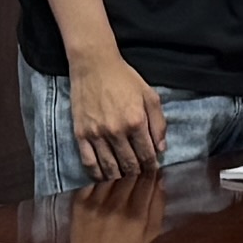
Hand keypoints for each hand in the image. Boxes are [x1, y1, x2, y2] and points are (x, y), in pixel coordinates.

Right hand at [65, 48, 163, 184]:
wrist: (93, 65)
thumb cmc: (124, 78)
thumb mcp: (149, 95)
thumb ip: (158, 123)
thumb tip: (161, 148)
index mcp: (136, 122)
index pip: (147, 155)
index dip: (152, 166)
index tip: (153, 170)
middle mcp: (117, 131)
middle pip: (130, 165)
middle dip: (137, 173)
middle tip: (139, 175)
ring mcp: (97, 134)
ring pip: (110, 168)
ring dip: (120, 177)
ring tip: (124, 177)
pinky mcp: (81, 135)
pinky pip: (89, 163)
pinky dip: (98, 174)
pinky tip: (104, 177)